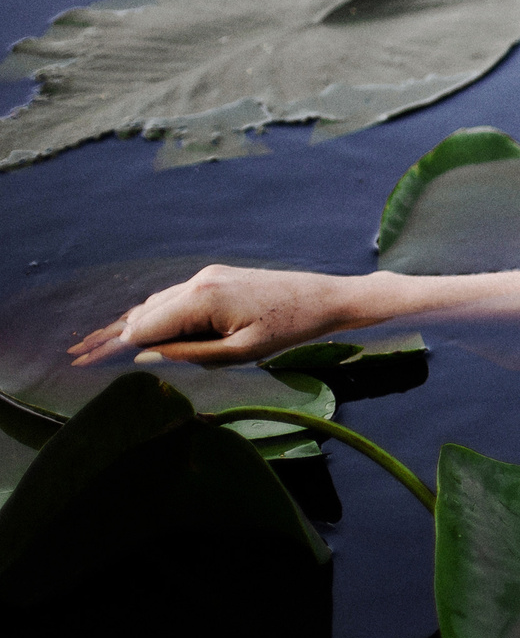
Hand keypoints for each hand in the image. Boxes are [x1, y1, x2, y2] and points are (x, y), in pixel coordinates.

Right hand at [68, 265, 361, 367]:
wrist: (325, 298)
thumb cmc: (290, 328)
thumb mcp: (240, 353)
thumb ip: (189, 353)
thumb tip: (144, 354)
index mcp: (202, 298)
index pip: (144, 327)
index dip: (111, 347)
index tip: (81, 361)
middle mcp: (198, 280)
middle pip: (144, 313)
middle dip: (112, 335)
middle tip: (77, 356)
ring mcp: (206, 276)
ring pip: (158, 304)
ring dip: (133, 324)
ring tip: (96, 344)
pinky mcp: (216, 278)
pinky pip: (176, 298)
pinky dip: (156, 314)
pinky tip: (140, 328)